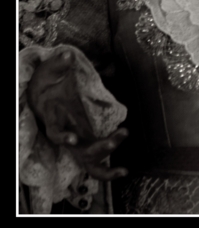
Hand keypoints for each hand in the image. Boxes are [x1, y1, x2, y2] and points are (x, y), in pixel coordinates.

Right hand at [27, 48, 127, 180]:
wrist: (45, 90)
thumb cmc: (49, 81)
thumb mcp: (50, 70)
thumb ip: (59, 64)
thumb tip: (67, 56)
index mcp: (54, 118)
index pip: (55, 132)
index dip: (62, 137)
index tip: (71, 139)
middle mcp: (66, 133)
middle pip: (79, 151)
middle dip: (100, 147)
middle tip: (121, 134)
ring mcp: (77, 141)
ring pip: (87, 161)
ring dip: (105, 160)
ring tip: (124, 153)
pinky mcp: (86, 142)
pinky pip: (95, 162)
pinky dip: (108, 171)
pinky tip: (123, 172)